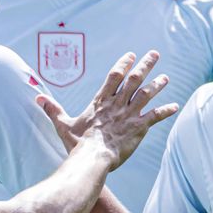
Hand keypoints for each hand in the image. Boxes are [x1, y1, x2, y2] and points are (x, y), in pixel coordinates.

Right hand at [39, 50, 176, 167]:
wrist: (92, 158)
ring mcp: (129, 115)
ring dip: (157, 84)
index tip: (131, 55)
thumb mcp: (63, 124)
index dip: (124, 64)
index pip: (114, 76)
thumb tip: (37, 98)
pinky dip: (165, 111)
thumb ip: (53, 109)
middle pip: (134, 79)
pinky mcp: (138, 128)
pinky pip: (155, 116)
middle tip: (154, 54)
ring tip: (165, 77)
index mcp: (101, 101)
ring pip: (146, 94)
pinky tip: (175, 106)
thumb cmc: (77, 144)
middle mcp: (117, 104)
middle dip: (145, 65)